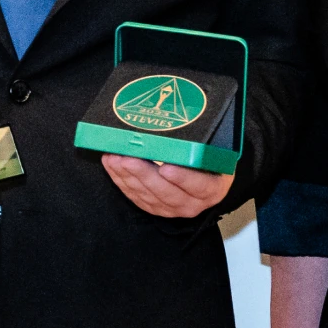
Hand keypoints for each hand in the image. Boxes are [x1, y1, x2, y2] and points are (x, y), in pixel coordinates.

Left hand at [101, 155, 232, 217]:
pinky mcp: (155, 208)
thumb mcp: (214, 151)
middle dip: (144, 175)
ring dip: (128, 177)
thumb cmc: (210, 159)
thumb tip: (180, 119)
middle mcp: (192, 203)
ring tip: (114, 158)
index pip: (200, 186)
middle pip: (167, 193)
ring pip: (148, 196)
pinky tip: (112, 166)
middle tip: (128, 158)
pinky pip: (136, 197)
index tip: (167, 168)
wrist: (208, 178)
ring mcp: (172, 209)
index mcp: (212, 188)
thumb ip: (201, 144)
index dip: (183, 178)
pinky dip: (122, 181)